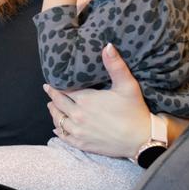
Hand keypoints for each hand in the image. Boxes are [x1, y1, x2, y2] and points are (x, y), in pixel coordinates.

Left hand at [45, 43, 150, 157]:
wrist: (141, 140)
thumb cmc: (135, 111)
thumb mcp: (127, 85)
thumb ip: (115, 65)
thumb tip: (107, 46)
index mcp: (86, 99)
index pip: (65, 90)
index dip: (58, 85)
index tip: (52, 81)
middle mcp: (77, 115)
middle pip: (58, 103)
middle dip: (52, 95)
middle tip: (48, 90)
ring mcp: (78, 131)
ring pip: (58, 119)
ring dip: (53, 111)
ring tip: (51, 106)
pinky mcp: (82, 143)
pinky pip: (64, 136)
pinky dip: (58, 130)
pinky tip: (56, 127)